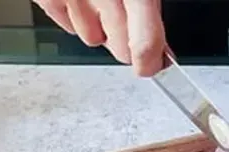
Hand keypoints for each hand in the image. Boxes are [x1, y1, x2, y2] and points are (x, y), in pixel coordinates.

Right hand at [33, 0, 165, 76]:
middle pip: (121, 51)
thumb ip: (149, 15)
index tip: (152, 67)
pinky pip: (67, 25)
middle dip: (127, 45)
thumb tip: (161, 52)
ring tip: (100, 1)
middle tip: (126, 23)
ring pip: (93, 40)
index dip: (150, 64)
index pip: (145, 46)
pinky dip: (74, 17)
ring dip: (99, 29)